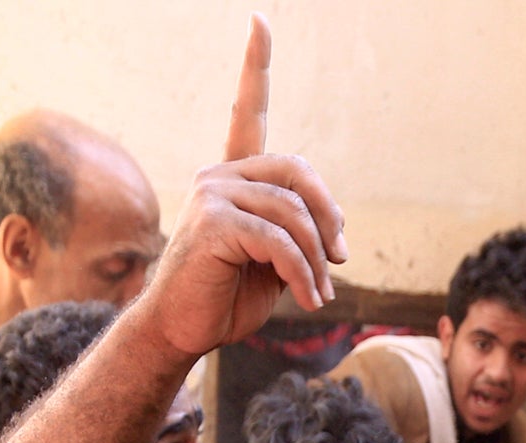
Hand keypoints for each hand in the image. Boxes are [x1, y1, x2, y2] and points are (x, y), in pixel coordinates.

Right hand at [134, 16, 348, 359]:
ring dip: (318, 260)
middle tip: (340, 259)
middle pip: (298, 172)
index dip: (255, 66)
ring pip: (294, 213)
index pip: (248, 112)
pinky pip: (280, 241)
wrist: (184, 329)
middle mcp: (219, 175)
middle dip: (329, 216)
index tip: (260, 21)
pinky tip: (309, 298)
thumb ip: (301, 235)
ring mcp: (211, 194)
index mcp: (234, 177)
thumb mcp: (277, 262)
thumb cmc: (228, 295)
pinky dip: (304, 273)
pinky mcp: (212, 223)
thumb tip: (336, 237)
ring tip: (320, 292)